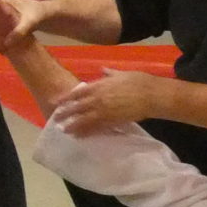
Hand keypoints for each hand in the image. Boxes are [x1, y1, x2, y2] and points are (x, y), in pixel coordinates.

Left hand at [49, 68, 163, 134]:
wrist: (151, 95)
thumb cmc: (138, 81)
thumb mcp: (122, 73)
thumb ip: (109, 73)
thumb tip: (103, 70)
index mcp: (99, 85)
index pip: (77, 92)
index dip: (65, 97)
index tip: (56, 101)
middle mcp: (98, 98)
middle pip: (77, 107)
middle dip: (65, 113)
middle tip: (55, 119)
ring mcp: (104, 111)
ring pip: (83, 120)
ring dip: (73, 125)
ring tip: (64, 130)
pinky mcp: (112, 121)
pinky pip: (95, 128)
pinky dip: (86, 132)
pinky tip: (79, 136)